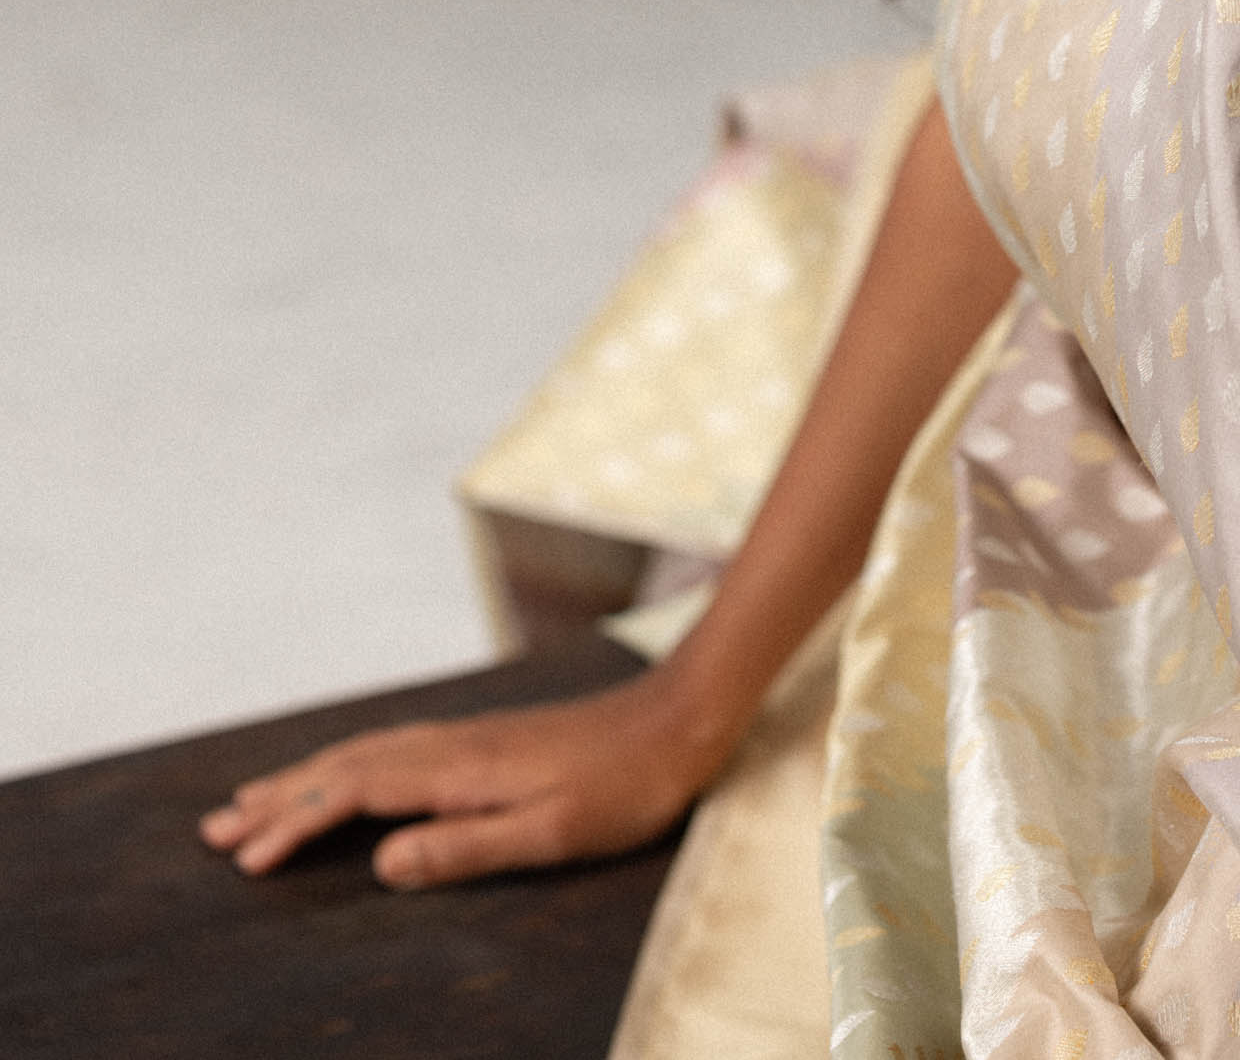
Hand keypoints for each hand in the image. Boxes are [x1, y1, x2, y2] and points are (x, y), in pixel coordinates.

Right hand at [197, 669, 729, 889]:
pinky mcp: (481, 742)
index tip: (246, 858)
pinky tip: (342, 773)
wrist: (677, 721)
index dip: (296, 823)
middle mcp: (450, 745)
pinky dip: (345, 764)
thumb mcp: (551, 833)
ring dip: (305, 776)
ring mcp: (464, 738)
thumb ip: (465, 849)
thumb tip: (382, 866)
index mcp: (457, 770)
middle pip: (343, 766)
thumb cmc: (623, 788)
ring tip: (253, 799)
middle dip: (278, 798)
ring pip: (363, 753)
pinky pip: (390, 749)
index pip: (354, 792)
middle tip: (215, 829)